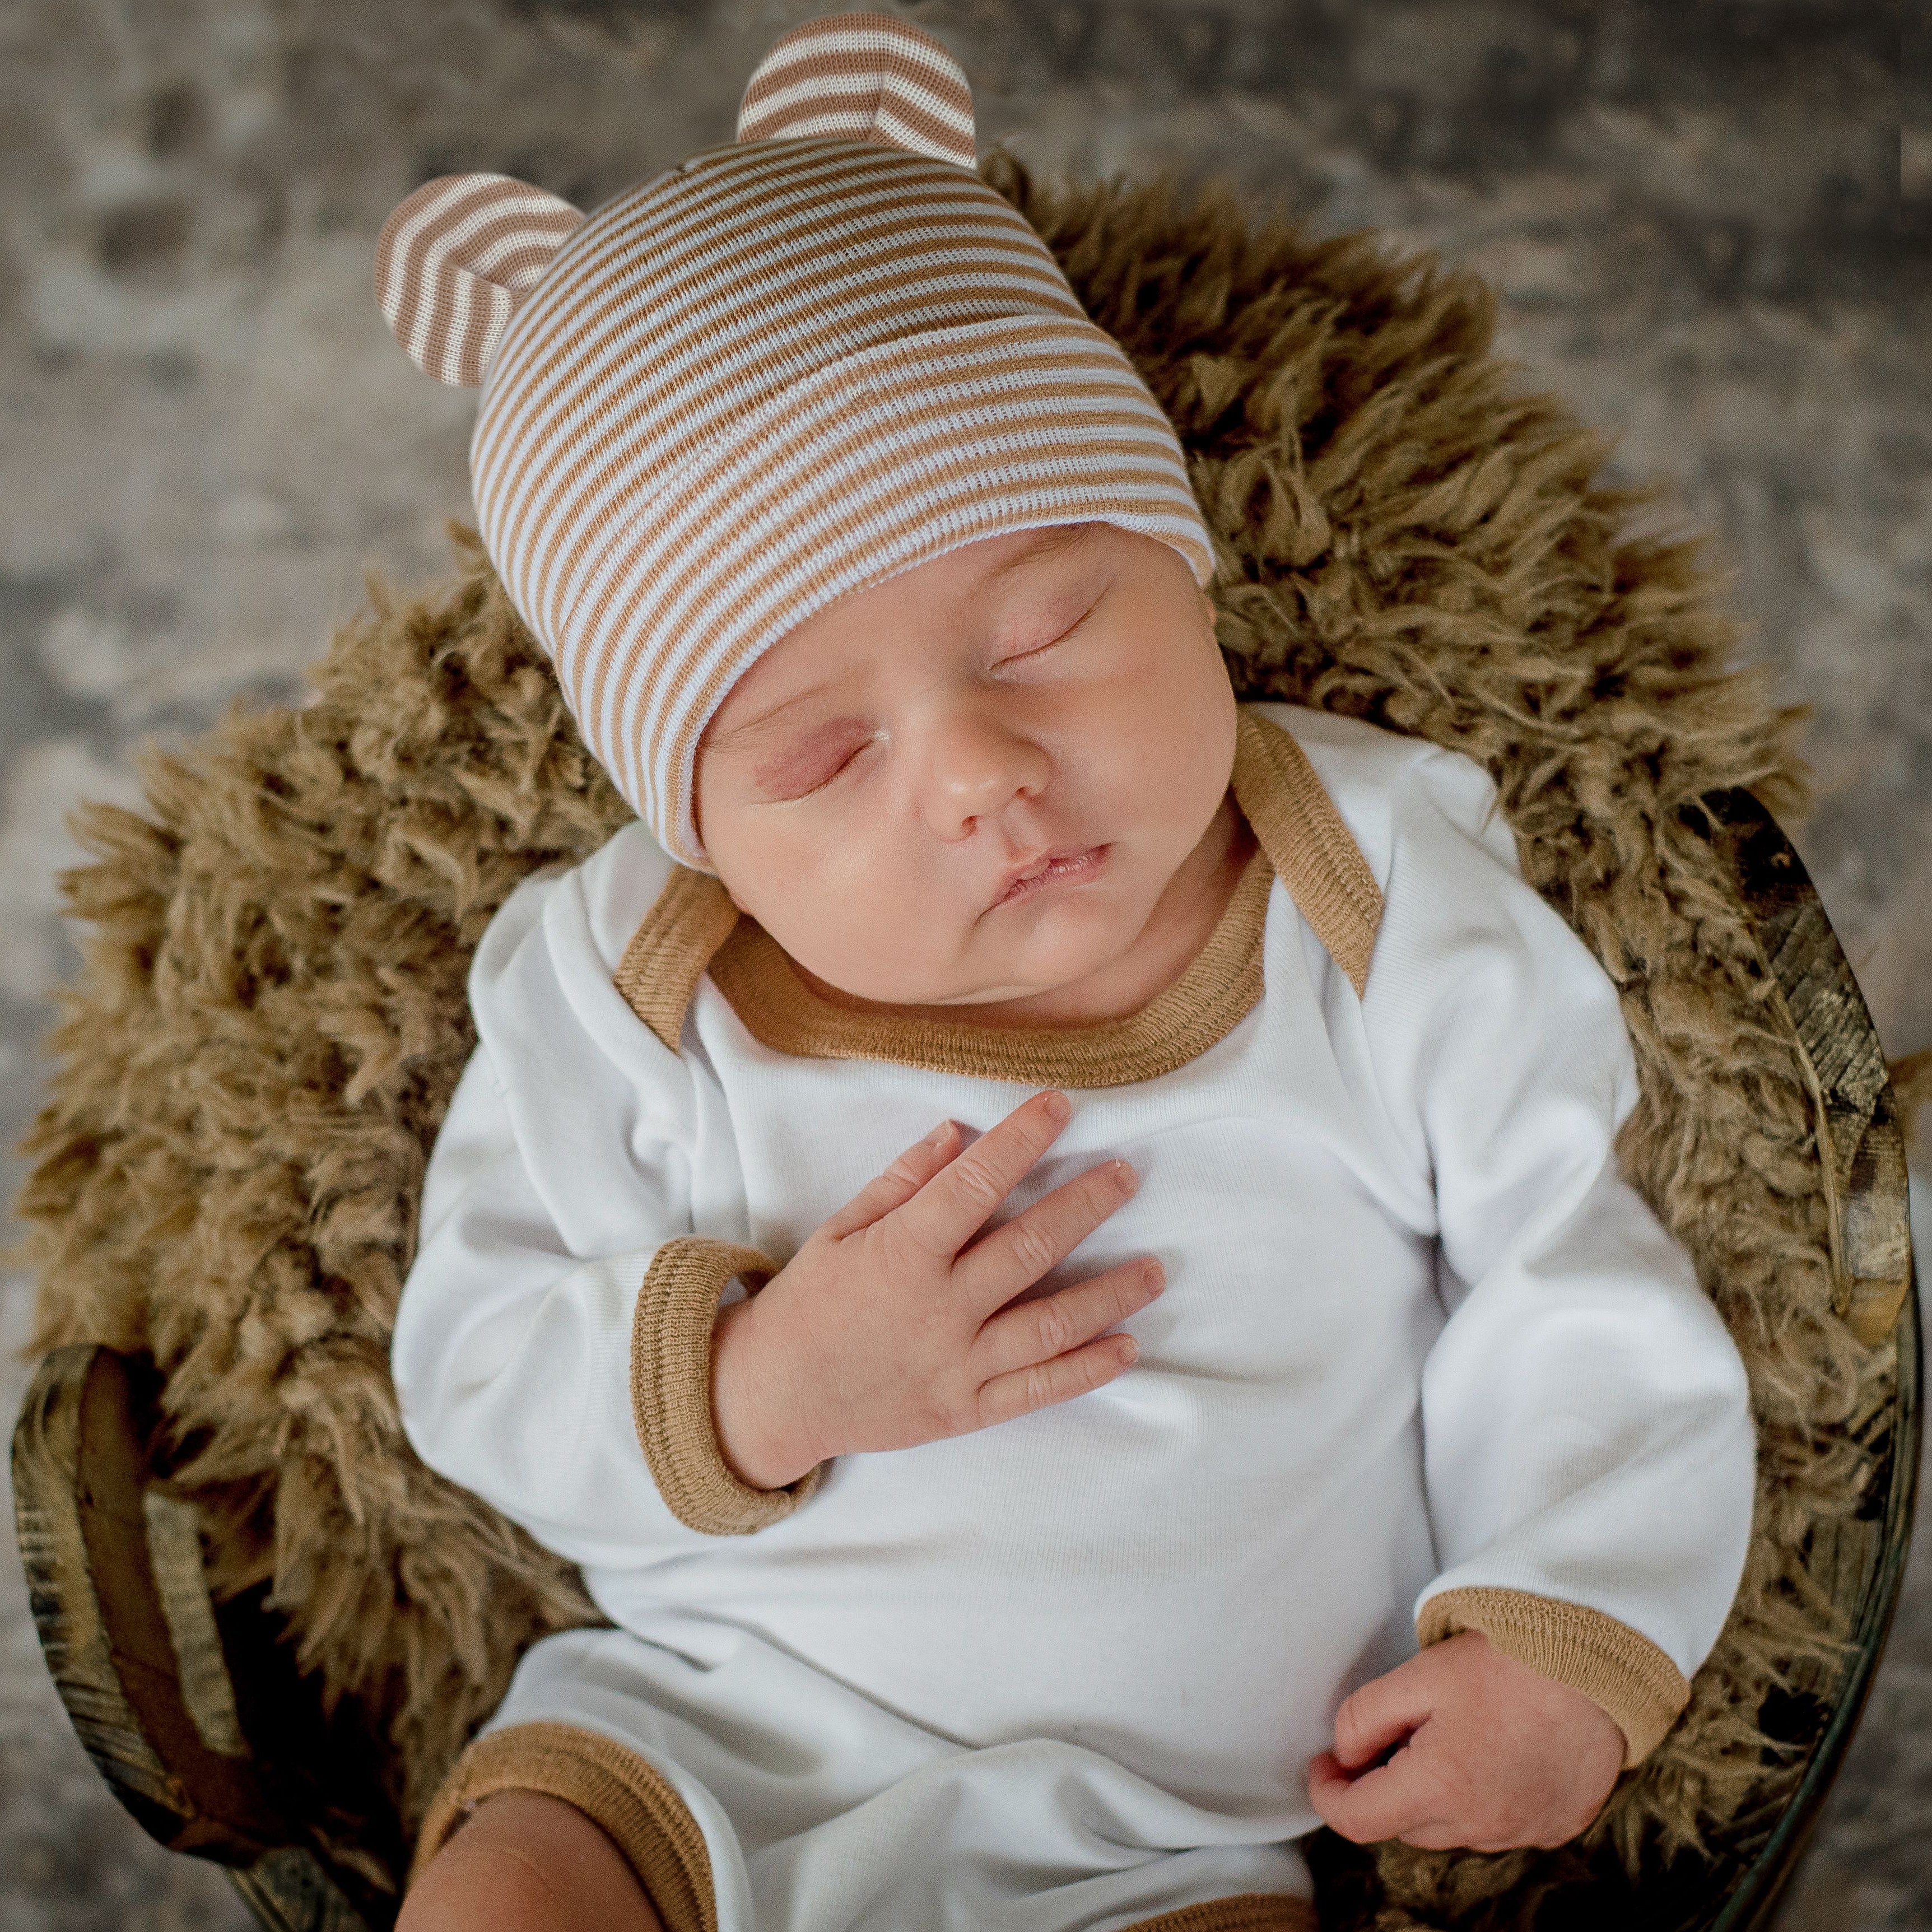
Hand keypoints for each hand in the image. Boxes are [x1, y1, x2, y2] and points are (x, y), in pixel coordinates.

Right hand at [710, 1089, 1162, 1488]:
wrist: (774, 1397)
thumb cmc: (809, 1303)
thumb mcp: (841, 1230)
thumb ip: (903, 1182)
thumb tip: (959, 1132)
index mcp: (902, 1254)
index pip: (975, 1185)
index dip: (1023, 1139)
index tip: (1061, 1104)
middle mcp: (937, 1309)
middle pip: (1029, 1250)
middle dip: (1084, 1206)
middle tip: (1126, 1175)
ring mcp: (956, 1364)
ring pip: (1048, 1325)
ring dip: (1108, 1294)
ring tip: (1154, 1269)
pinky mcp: (966, 1409)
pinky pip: (1037, 1390)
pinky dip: (1086, 1371)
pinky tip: (1127, 1347)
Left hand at [1308, 1632, 1623, 1851]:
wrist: (1597, 1658)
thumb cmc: (1508, 1660)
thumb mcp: (1417, 1675)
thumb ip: (1364, 1718)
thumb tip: (1345, 1755)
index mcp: (1442, 1789)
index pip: (1359, 1820)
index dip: (1328, 1793)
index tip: (1323, 1764)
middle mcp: (1484, 1825)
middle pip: (1404, 1825)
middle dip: (1382, 1788)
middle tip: (1387, 1735)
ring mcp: (1526, 1831)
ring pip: (1451, 1828)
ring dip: (1433, 1795)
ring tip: (1445, 1734)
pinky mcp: (1557, 1824)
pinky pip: (1499, 1825)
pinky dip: (1480, 1798)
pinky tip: (1490, 1750)